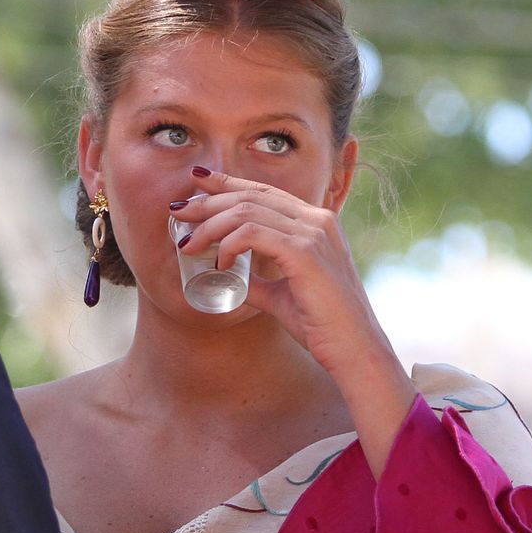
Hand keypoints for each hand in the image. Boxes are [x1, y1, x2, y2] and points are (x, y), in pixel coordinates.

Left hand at [174, 169, 413, 422]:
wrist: (353, 350)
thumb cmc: (321, 325)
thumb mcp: (282, 294)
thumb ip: (259, 280)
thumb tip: (231, 276)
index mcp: (315, 224)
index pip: (264, 191)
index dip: (227, 183)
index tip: (196, 182)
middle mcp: (316, 220)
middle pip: (251, 195)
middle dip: (208, 201)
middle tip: (178, 213)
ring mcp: (313, 233)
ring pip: (247, 211)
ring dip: (210, 225)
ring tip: (188, 244)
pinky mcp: (304, 252)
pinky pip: (253, 233)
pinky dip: (229, 243)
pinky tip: (220, 261)